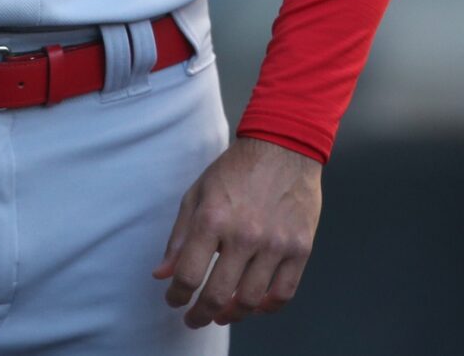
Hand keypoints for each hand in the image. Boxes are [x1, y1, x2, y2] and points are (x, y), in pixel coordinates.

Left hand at [153, 136, 322, 326]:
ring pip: (251, 300)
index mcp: (213, 219)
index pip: (187, 276)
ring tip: (223, 314)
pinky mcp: (301, 247)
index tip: (175, 300)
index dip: (177, 296)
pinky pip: (284, 292)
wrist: (284, 145)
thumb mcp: (198, 193)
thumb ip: (178, 237)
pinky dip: (268, 307)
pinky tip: (256, 304)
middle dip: (200, 315)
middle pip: (218, 295)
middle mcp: (245, 235)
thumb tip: (162, 274)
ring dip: (232, 315)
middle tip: (195, 318)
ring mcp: (276, 243)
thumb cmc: (237, 169)